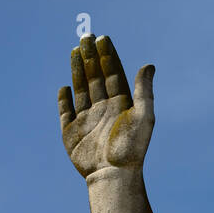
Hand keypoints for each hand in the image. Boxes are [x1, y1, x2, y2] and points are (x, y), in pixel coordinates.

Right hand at [58, 35, 153, 182]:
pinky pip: (66, 112)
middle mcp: (104, 111)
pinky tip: (65, 87)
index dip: (108, 57)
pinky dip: (64, 100)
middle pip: (96, 78)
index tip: (103, 39)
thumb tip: (149, 65)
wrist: (113, 175)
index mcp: (121, 106)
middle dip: (91, 57)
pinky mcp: (72, 133)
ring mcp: (87, 121)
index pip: (113, 75)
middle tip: (86, 37)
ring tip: (75, 50)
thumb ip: (144, 91)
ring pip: (81, 90)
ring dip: (78, 70)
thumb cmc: (132, 149)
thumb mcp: (143, 116)